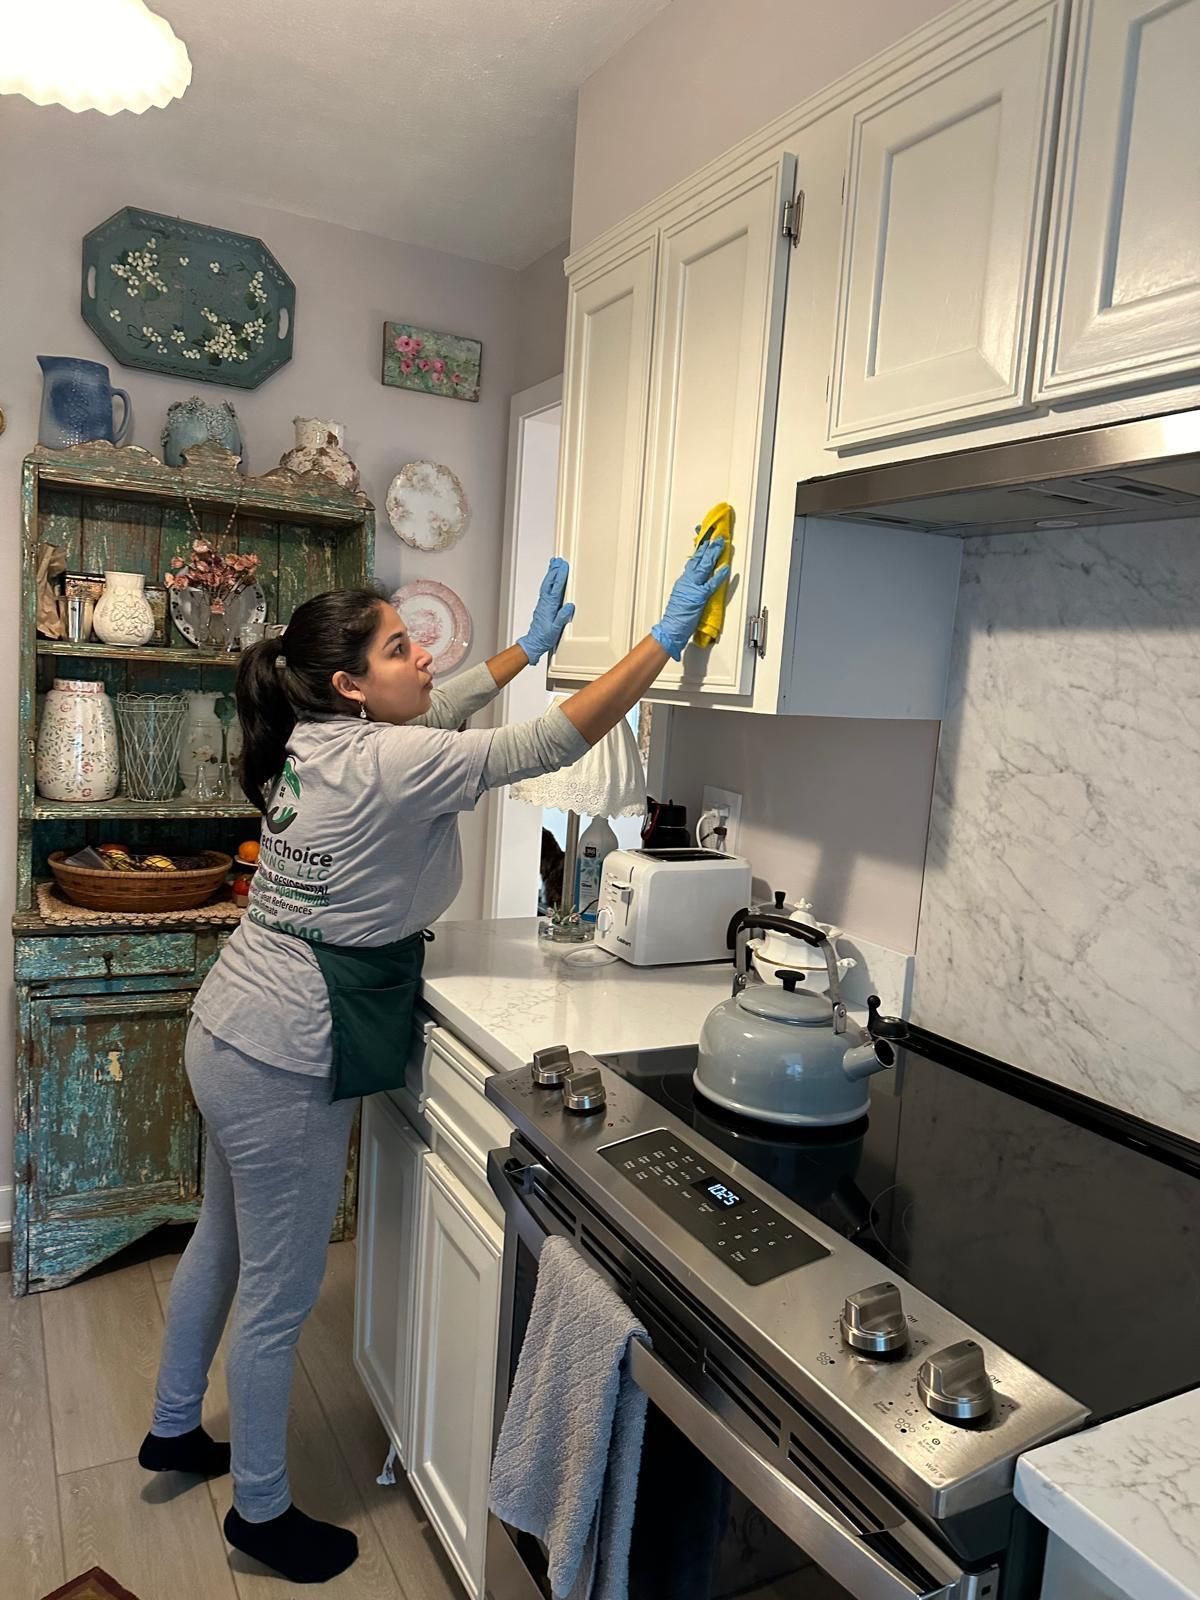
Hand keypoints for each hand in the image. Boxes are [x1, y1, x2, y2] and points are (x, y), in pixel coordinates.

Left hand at [518, 557, 575, 663]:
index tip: (564, 567)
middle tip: (558, 560)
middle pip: (549, 583)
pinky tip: (551, 579)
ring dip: (550, 574)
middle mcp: (544, 603)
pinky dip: (549, 581)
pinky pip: (546, 590)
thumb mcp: (556, 629)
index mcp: (548, 607)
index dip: (560, 577)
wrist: (534, 643)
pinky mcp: (543, 606)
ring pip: (547, 585)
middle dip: (554, 571)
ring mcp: (543, 604)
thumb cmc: (544, 637)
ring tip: (554, 564)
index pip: (555, 588)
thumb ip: (562, 617)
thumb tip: (569, 605)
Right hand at [650, 537, 728, 659]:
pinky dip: (719, 575)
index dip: (700, 547)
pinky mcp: (700, 597)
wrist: (670, 629)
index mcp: (684, 581)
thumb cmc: (676, 617)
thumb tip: (696, 581)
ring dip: (713, 553)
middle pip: (699, 558)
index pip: (693, 559)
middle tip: (715, 533)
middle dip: (708, 544)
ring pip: (704, 566)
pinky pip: (711, 584)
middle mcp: (688, 581)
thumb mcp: (682, 597)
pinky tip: (725, 568)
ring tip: (720, 542)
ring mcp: (694, 587)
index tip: (705, 536)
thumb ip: (690, 587)